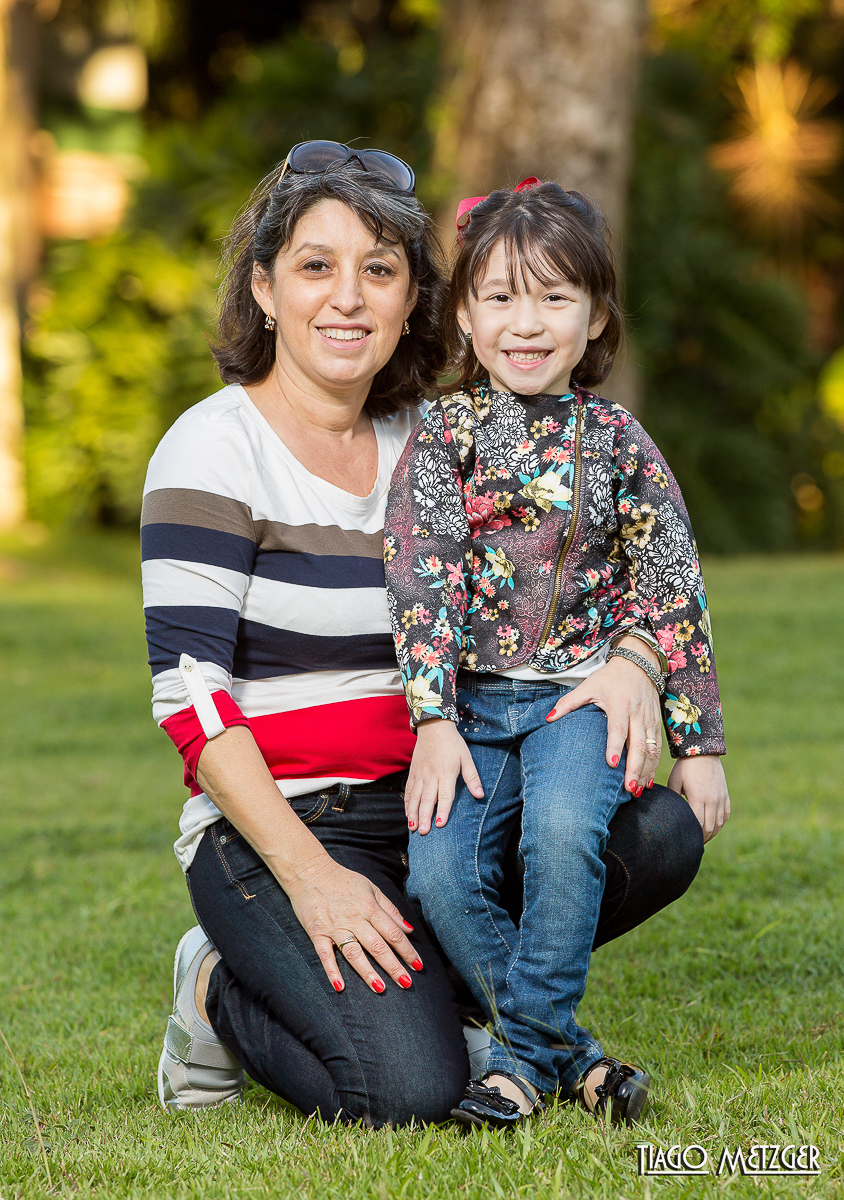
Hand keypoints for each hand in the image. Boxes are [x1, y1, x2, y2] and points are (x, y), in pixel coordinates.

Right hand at [285, 854, 421, 992]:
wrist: (310, 871)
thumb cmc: (344, 880)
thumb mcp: (371, 889)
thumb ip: (390, 910)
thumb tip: (409, 929)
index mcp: (370, 907)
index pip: (393, 933)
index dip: (407, 950)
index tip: (419, 966)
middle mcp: (354, 918)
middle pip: (377, 946)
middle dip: (393, 966)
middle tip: (406, 983)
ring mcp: (335, 927)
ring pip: (354, 953)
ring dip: (367, 972)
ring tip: (380, 989)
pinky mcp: (317, 933)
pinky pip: (325, 955)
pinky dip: (332, 971)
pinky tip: (340, 987)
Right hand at [406, 719, 483, 834]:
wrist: (433, 726)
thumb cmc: (453, 743)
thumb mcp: (466, 758)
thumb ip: (472, 777)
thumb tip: (480, 795)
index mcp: (446, 773)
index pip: (445, 795)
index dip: (443, 810)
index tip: (439, 824)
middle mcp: (431, 775)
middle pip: (427, 799)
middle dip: (424, 817)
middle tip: (423, 832)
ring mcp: (420, 774)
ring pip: (415, 797)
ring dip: (413, 813)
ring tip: (413, 827)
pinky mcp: (413, 772)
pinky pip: (409, 790)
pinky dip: (407, 803)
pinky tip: (408, 814)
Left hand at [546, 643, 662, 795]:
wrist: (639, 663)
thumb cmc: (610, 677)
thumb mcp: (588, 686)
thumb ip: (568, 703)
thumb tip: (548, 718)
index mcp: (619, 705)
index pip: (618, 728)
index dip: (615, 746)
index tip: (611, 764)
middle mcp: (637, 714)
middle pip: (639, 744)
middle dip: (634, 768)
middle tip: (628, 788)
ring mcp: (649, 719)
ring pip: (651, 749)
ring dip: (645, 771)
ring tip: (638, 790)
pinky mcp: (657, 723)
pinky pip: (658, 748)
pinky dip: (654, 765)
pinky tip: (648, 781)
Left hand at [667, 754, 729, 842]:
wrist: (703, 752)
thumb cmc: (684, 767)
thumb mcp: (674, 782)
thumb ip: (673, 800)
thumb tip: (666, 814)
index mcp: (698, 798)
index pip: (698, 824)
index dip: (694, 836)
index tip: (687, 842)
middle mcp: (712, 800)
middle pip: (710, 827)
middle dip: (702, 838)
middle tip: (694, 844)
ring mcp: (720, 797)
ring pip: (719, 823)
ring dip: (712, 833)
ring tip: (703, 838)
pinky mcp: (725, 794)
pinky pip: (725, 814)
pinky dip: (720, 823)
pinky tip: (713, 827)